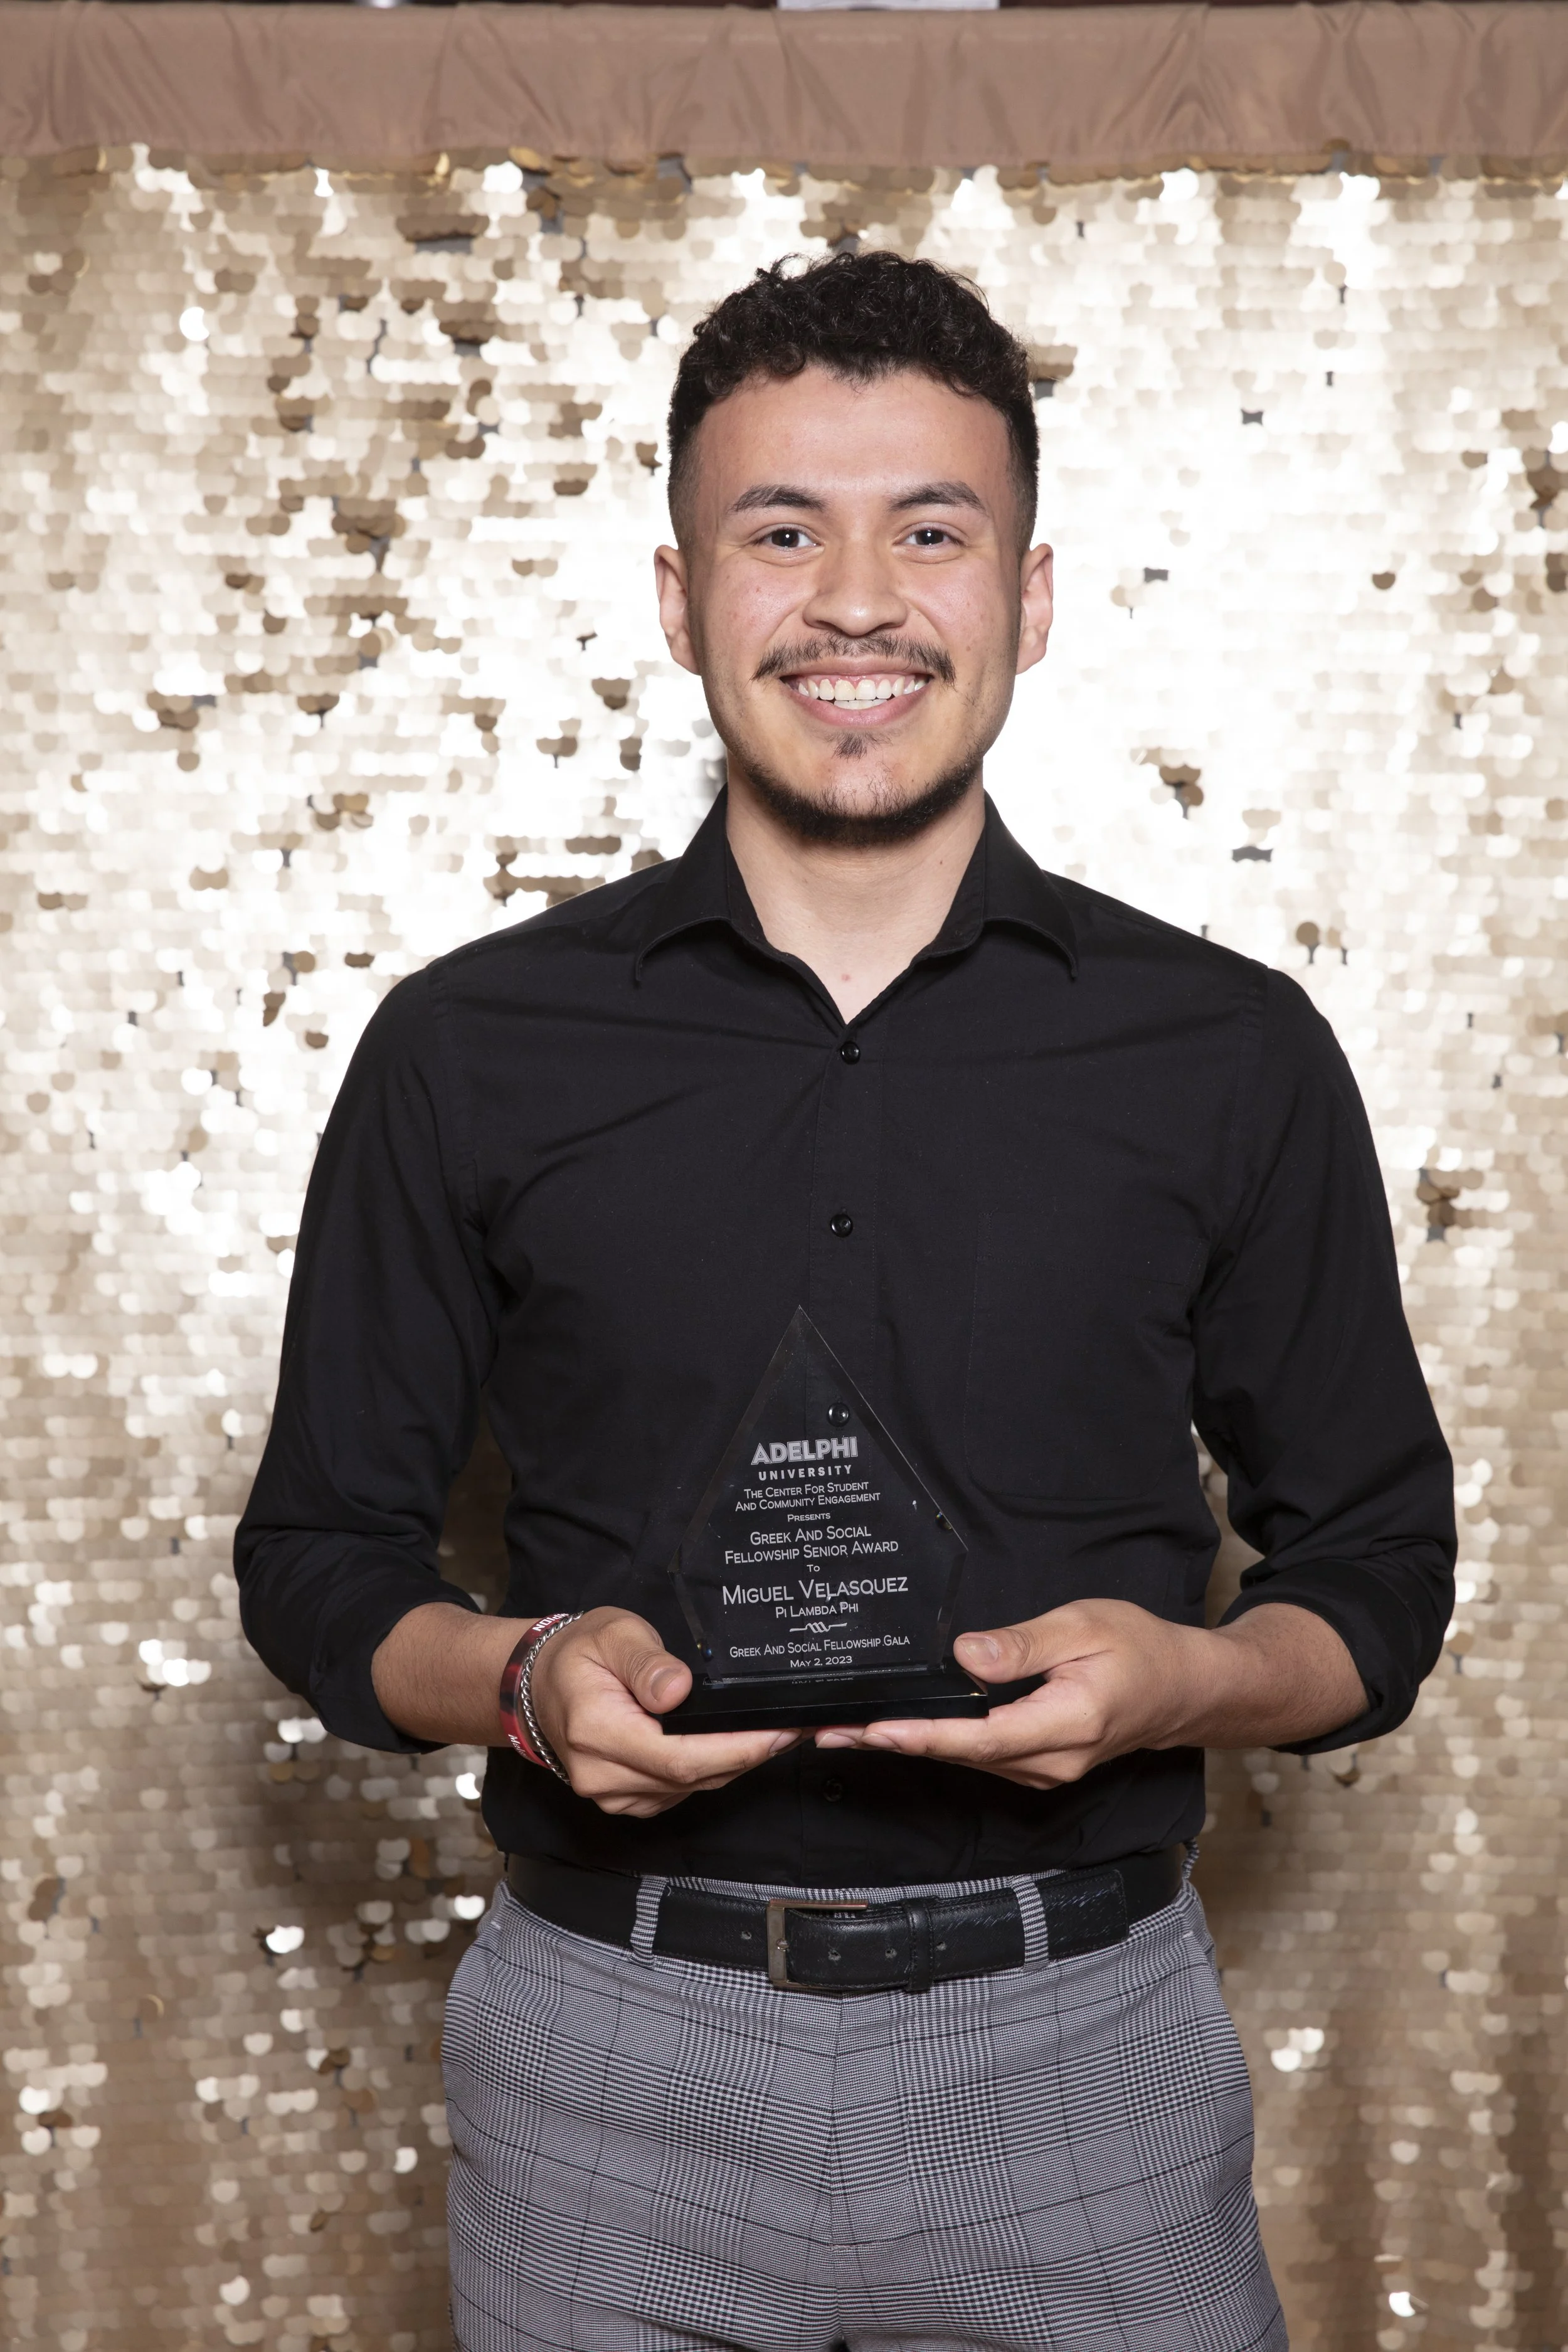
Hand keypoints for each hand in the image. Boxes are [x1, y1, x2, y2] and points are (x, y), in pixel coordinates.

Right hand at [530, 1606, 801, 1816]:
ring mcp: (612, 1794)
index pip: (677, 1756)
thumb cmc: (579, 1654)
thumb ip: (646, 1662)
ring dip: (734, 1764)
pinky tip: (733, 1746)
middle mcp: (600, 1774)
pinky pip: (679, 1792)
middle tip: (792, 1729)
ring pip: (689, 1790)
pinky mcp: (626, 1799)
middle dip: (747, 1755)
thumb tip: (677, 1690)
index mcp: (595, 1730)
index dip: (734, 1749)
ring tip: (772, 1733)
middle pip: (689, 1778)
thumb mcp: (613, 1634)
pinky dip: (711, 1771)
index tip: (777, 1732)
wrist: (540, 1686)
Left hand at [813, 1599, 1366, 1786]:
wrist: (1185, 1690)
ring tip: (846, 1730)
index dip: (919, 1735)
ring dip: (906, 1745)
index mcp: (1063, 1725)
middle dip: (890, 1742)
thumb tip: (965, 1656)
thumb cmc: (1141, 1649)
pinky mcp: (1038, 1765)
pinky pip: (979, 1757)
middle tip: (826, 1729)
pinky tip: (899, 1730)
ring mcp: (1044, 1771)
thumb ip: (1023, 1645)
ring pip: (964, 1760)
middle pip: (958, 1755)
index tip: (870, 1729)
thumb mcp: (1084, 1626)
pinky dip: (937, 1744)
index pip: (977, 1737)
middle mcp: (1049, 1761)